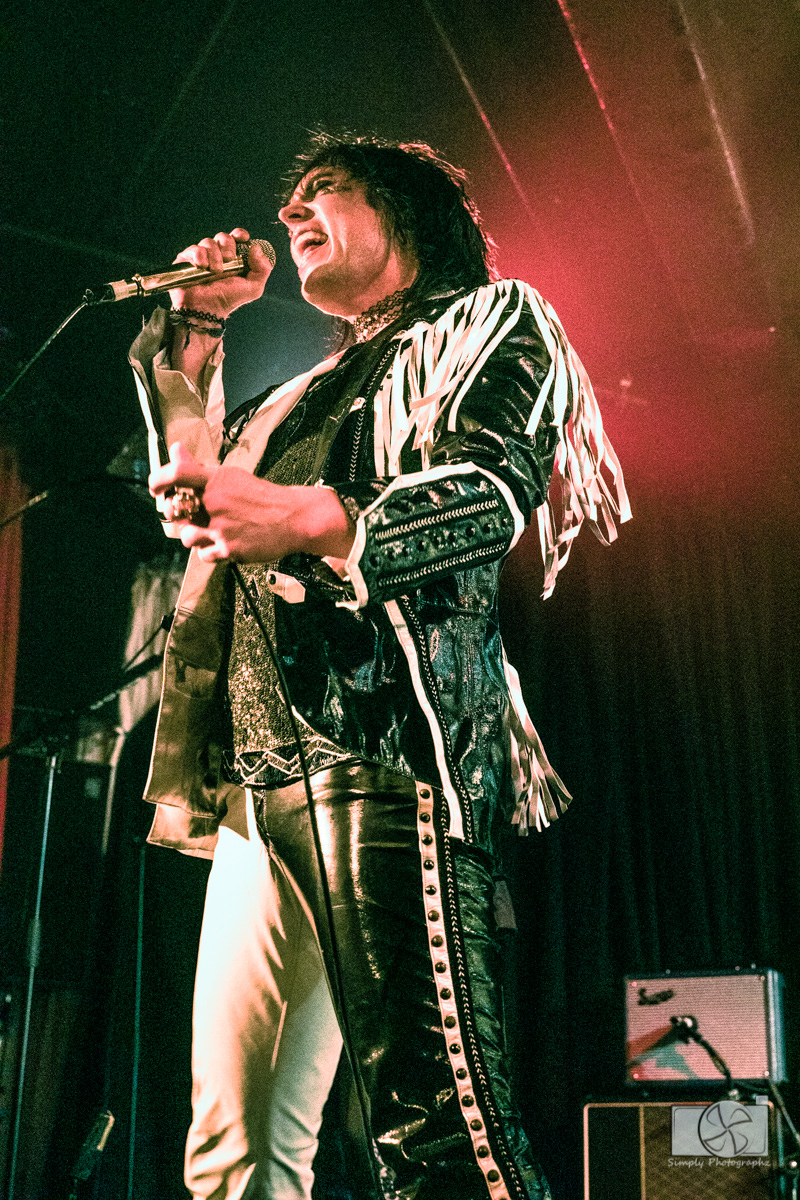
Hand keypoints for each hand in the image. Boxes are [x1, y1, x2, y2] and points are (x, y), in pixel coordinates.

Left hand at [150, 443, 354, 563]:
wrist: (294, 518)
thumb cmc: (262, 497)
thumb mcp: (232, 476)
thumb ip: (199, 468)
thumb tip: (175, 449)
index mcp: (217, 480)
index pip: (177, 474)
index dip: (159, 481)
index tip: (156, 489)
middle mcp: (216, 502)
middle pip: (176, 511)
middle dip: (178, 515)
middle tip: (189, 515)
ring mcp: (222, 527)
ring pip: (187, 536)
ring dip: (195, 535)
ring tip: (212, 531)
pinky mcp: (229, 550)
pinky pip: (203, 555)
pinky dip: (210, 552)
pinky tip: (223, 543)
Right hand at [168, 227, 272, 317]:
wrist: (208, 309)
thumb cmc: (229, 299)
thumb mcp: (253, 287)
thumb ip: (263, 269)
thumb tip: (257, 248)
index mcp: (233, 257)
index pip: (236, 236)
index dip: (240, 234)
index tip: (242, 239)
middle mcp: (217, 254)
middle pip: (223, 236)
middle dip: (228, 247)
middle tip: (229, 261)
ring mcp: (201, 256)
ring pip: (208, 242)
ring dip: (215, 256)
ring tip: (215, 272)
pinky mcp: (186, 260)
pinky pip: (194, 249)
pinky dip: (200, 256)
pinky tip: (203, 267)